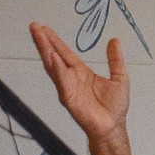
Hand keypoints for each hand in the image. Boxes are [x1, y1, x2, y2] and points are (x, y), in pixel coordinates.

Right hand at [29, 23, 129, 144]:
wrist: (113, 127)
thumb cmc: (114, 108)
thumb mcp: (119, 78)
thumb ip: (115, 60)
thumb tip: (115, 41)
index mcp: (81, 73)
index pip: (65, 53)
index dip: (55, 40)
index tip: (44, 28)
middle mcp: (71, 78)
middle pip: (54, 56)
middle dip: (44, 42)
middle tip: (34, 26)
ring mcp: (68, 87)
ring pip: (53, 66)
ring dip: (45, 51)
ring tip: (39, 36)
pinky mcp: (69, 98)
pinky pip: (61, 81)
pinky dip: (57, 69)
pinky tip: (52, 57)